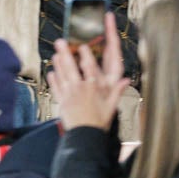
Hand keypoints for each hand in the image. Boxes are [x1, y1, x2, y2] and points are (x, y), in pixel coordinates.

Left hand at [48, 12, 127, 131]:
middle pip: (70, 68)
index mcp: (93, 89)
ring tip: (55, 53)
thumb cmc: (99, 121)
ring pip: (61, 75)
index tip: (83, 46)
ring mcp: (68, 94)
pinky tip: (51, 72)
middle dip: (65, 53)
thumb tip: (126, 80)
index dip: (86, 57)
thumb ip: (117, 92)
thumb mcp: (111, 107)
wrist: (85, 136)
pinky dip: (52, 79)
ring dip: (57, 63)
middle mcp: (79, 89)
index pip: (89, 69)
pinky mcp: (60, 101)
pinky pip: (55, 87)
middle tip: (60, 41)